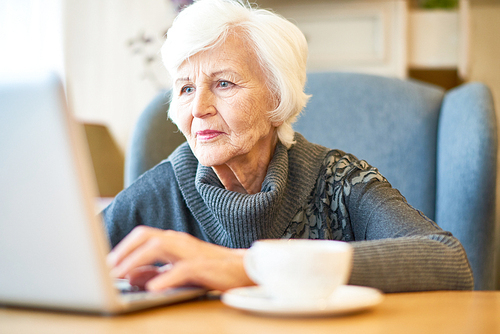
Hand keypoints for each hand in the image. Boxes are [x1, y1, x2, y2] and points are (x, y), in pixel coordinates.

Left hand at [106, 226, 253, 291]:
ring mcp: (192, 252)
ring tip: (120, 274)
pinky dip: (165, 277)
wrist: (244, 270)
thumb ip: (156, 272)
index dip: (122, 248)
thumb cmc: (212, 270)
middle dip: (124, 250)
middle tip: (108, 268)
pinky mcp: (205, 266)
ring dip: (136, 259)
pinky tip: (153, 288)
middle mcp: (180, 242)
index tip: (106, 264)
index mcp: (173, 241)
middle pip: (146, 235)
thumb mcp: (178, 271)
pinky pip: (182, 269)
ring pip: (159, 245)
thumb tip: (131, 277)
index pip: (142, 236)